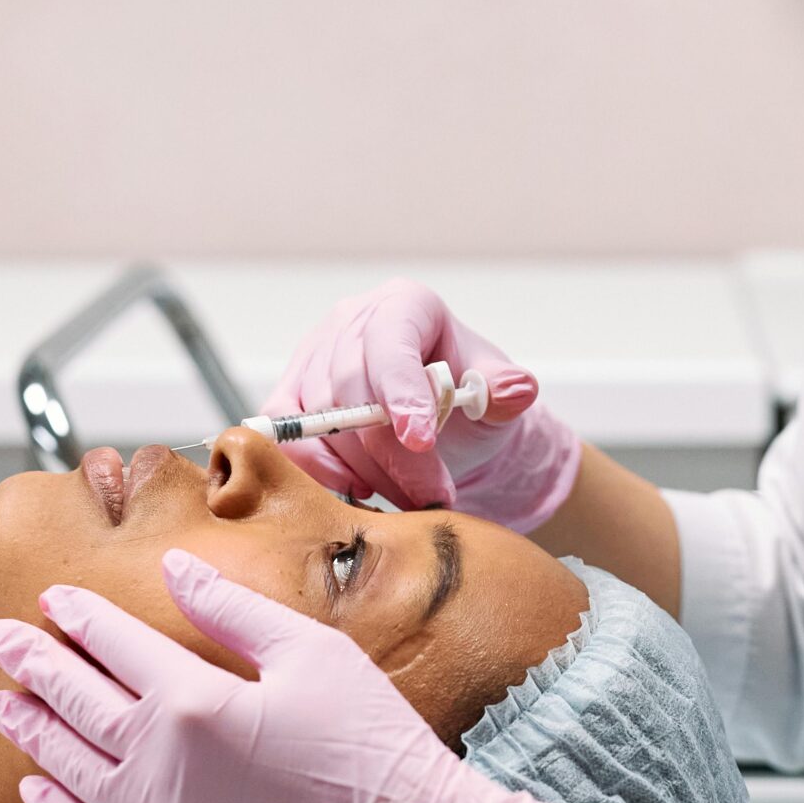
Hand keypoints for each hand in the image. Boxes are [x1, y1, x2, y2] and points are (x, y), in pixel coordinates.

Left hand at [0, 549, 609, 802]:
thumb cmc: (371, 743)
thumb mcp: (310, 651)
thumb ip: (231, 608)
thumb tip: (174, 568)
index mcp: (194, 700)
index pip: (116, 642)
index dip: (81, 615)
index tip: (53, 597)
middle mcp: (161, 763)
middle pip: (76, 700)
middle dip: (32, 661)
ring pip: (70, 769)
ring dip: (32, 731)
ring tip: (1, 703)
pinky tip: (38, 789)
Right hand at [269, 278, 581, 531]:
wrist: (438, 419)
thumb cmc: (463, 393)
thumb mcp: (493, 389)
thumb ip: (505, 389)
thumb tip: (516, 389)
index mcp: (405, 306)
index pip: (392, 344)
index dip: (403, 393)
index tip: (422, 441)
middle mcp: (351, 321)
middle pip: (352, 389)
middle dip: (392, 453)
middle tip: (429, 493)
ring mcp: (314, 356)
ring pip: (320, 420)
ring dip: (364, 470)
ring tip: (407, 497)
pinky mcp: (290, 396)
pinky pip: (287, 437)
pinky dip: (318, 470)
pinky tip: (357, 490)